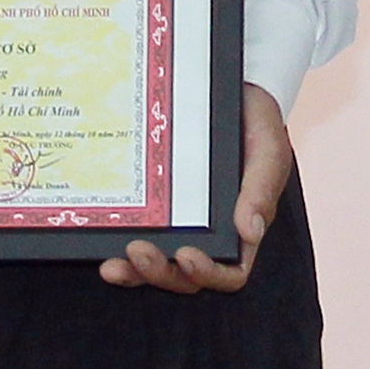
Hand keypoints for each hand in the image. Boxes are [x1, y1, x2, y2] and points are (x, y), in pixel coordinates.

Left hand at [102, 87, 291, 292]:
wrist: (231, 92)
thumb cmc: (257, 125)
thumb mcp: (267, 150)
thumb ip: (260, 189)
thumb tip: (250, 231)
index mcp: (241, 228)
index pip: (230, 272)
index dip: (208, 274)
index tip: (187, 256)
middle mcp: (209, 233)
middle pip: (185, 276)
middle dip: (161, 273)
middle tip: (138, 251)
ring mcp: (179, 223)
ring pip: (157, 265)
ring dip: (135, 272)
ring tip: (112, 265)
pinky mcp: (156, 207)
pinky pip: (137, 235)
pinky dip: (118, 247)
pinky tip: (102, 245)